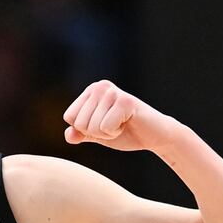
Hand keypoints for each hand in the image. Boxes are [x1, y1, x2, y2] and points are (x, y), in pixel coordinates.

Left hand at [63, 80, 183, 152]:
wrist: (153, 136)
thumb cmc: (125, 132)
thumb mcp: (97, 135)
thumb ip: (80, 134)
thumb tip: (68, 136)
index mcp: (91, 91)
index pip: (69, 117)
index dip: (85, 129)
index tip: (103, 124)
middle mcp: (100, 86)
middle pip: (79, 123)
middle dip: (96, 132)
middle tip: (114, 126)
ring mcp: (113, 92)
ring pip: (91, 126)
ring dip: (107, 133)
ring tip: (121, 124)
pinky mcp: (125, 101)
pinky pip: (106, 127)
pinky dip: (115, 133)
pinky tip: (127, 123)